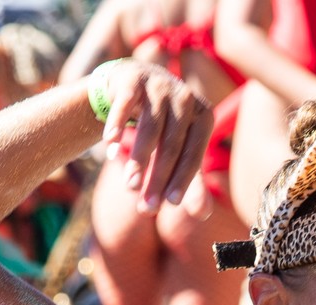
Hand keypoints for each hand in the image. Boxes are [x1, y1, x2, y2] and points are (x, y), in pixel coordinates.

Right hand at [99, 61, 215, 213]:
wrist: (133, 87)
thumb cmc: (162, 128)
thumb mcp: (179, 153)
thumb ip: (192, 183)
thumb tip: (204, 215)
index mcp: (204, 116)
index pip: (193, 154)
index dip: (182, 180)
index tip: (170, 205)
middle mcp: (186, 97)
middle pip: (172, 144)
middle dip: (158, 178)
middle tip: (146, 207)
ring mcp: (160, 84)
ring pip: (150, 127)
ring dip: (139, 160)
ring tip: (130, 186)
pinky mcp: (133, 77)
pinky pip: (125, 104)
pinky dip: (118, 126)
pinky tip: (111, 146)